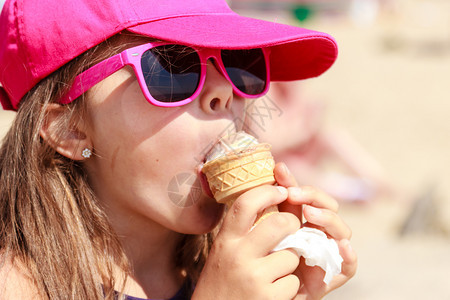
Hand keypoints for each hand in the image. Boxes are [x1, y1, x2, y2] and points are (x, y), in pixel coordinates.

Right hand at [193, 185, 301, 299]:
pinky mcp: (267, 297)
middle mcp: (237, 255)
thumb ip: (243, 232)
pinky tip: (272, 292)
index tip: (280, 190)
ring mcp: (253, 277)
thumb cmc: (222, 281)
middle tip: (292, 228)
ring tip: (274, 273)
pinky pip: (292, 282)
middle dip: (293, 224)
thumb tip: (271, 200)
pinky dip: (288, 287)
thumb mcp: (225, 252)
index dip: (266, 191)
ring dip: (290, 263)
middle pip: (280, 224)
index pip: (245, 204)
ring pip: (291, 255)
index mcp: (225, 240)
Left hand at [275, 163, 357, 299]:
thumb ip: (272, 204)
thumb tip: (275, 168)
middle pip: (328, 208)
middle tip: (293, 194)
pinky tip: (340, 246)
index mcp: (303, 220)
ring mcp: (329, 253)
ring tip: (310, 214)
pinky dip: (349, 255)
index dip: (296, 182)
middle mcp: (320, 234)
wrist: (262, 294)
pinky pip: (349, 266)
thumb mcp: (266, 230)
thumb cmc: (265, 261)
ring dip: (327, 219)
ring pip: (342, 231)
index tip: (279, 171)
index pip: (308, 196)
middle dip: (313, 197)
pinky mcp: (333, 276)